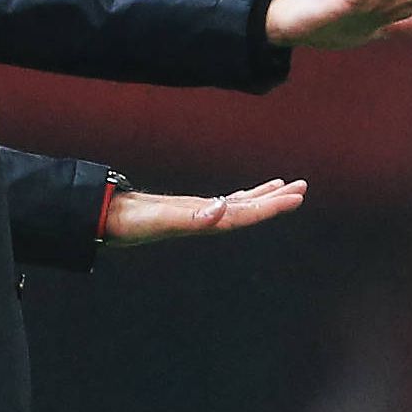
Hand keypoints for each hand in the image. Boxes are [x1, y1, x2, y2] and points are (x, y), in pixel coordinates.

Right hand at [104, 177, 307, 245]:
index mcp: (206, 223)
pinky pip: (224, 201)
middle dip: (276, 200)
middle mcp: (207, 220)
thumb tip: (221, 209)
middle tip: (302, 188)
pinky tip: (249, 194)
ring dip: (263, 197)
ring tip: (286, 187)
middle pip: (249, 210)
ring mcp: (200, 214)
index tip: (296, 197)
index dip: (272, 206)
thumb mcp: (161, 217)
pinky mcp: (190, 208)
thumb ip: (191, 216)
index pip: (246, 214)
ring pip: (239, 205)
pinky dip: (241, 196)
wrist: (108, 220)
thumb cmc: (131, 222)